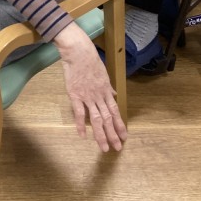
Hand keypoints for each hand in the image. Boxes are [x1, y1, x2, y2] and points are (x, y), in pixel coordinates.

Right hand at [54, 22, 126, 151]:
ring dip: (101, 134)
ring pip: (96, 119)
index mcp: (106, 91)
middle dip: (113, 134)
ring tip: (104, 148)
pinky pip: (79, 113)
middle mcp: (99, 96)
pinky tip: (83, 136)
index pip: (115, 111)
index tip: (124, 136)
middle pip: (107, 119)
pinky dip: (81, 125)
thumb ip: (108, 87)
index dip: (120, 125)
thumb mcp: (103, 73)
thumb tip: (114, 94)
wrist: (78, 52)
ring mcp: (87, 97)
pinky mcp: (75, 95)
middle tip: (117, 148)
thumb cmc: (90, 59)